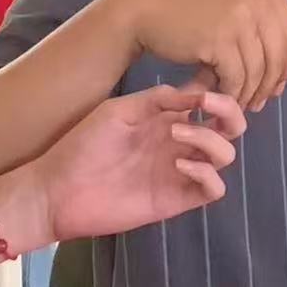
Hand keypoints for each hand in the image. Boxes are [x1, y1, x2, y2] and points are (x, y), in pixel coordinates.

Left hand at [28, 86, 245, 243]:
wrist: (57, 191)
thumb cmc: (82, 146)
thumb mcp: (118, 111)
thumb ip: (158, 99)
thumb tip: (196, 94)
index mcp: (167, 118)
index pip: (209, 102)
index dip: (218, 91)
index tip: (204, 85)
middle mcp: (180, 143)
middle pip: (230, 127)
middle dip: (229, 112)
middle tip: (206, 107)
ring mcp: (180, 172)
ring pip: (225, 155)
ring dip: (210, 140)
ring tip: (176, 136)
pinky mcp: (177, 200)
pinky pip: (213, 189)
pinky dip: (207, 174)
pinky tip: (180, 166)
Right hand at [115, 0, 286, 111]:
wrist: (144, 9)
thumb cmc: (192, 10)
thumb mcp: (239, 9)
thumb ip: (277, 26)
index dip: (284, 67)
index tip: (273, 87)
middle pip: (279, 55)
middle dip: (270, 84)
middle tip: (257, 104)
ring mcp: (240, 16)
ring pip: (259, 70)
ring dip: (249, 93)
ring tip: (238, 104)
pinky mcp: (220, 39)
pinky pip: (237, 79)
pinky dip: (231, 94)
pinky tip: (221, 99)